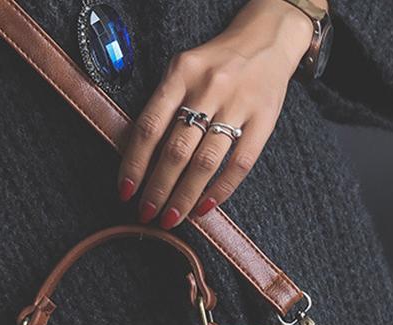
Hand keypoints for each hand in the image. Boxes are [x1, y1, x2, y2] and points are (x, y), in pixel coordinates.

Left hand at [118, 0, 322, 226]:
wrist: (267, 39)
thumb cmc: (215, 64)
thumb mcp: (181, 71)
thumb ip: (162, 108)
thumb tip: (138, 159)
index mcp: (180, 74)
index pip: (149, 127)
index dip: (134, 164)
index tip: (126, 192)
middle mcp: (208, 87)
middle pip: (176, 150)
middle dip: (158, 189)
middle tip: (147, 213)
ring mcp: (238, 103)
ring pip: (205, 161)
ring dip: (184, 196)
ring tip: (171, 218)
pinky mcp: (264, 119)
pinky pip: (239, 163)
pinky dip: (220, 190)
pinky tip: (203, 208)